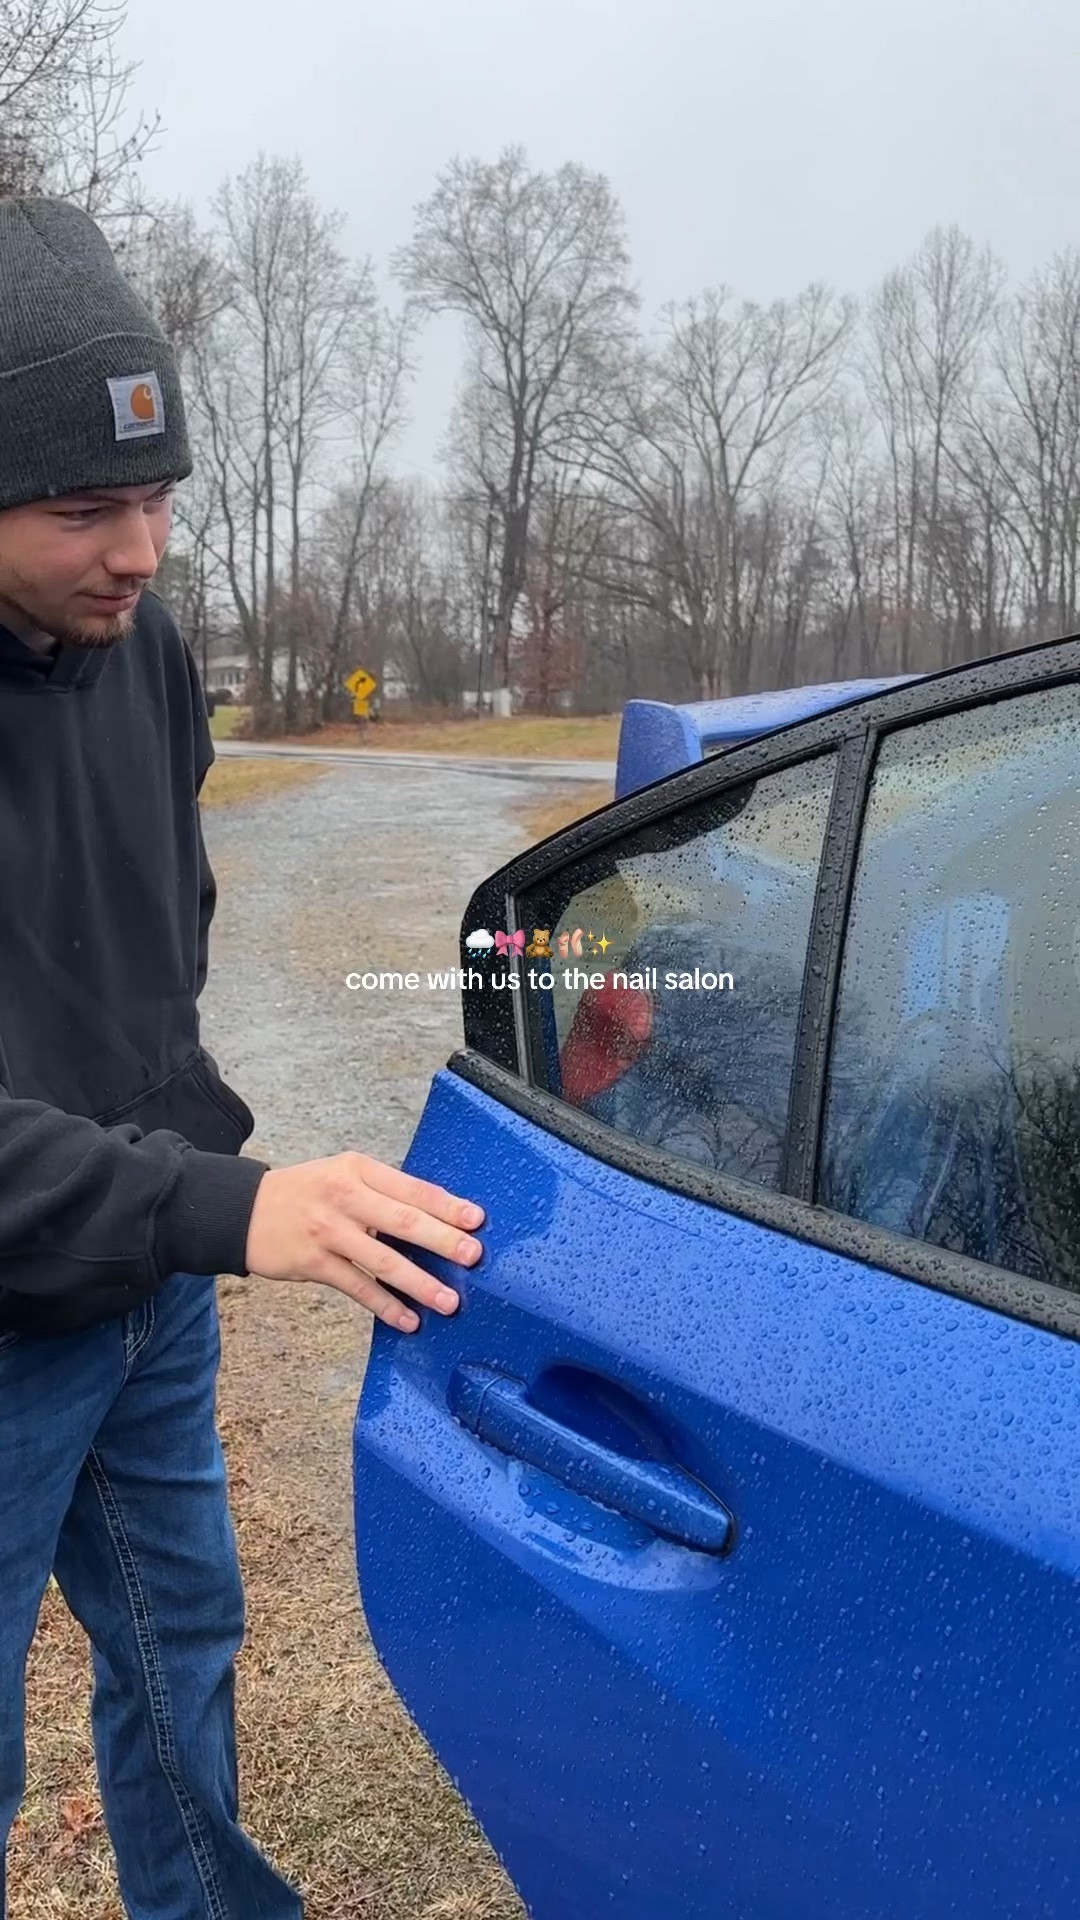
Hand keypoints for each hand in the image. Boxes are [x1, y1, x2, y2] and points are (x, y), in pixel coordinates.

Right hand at [244, 1151, 483, 1331]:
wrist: (241, 1211)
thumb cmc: (305, 1193)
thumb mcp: (342, 1175)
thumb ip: (383, 1191)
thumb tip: (437, 1217)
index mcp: (358, 1169)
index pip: (412, 1187)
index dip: (447, 1204)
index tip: (476, 1219)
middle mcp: (345, 1197)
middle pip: (402, 1220)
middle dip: (442, 1239)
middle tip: (473, 1255)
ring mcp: (328, 1231)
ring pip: (383, 1260)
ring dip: (419, 1283)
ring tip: (449, 1300)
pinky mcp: (314, 1263)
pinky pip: (358, 1287)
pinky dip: (385, 1306)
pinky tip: (408, 1320)